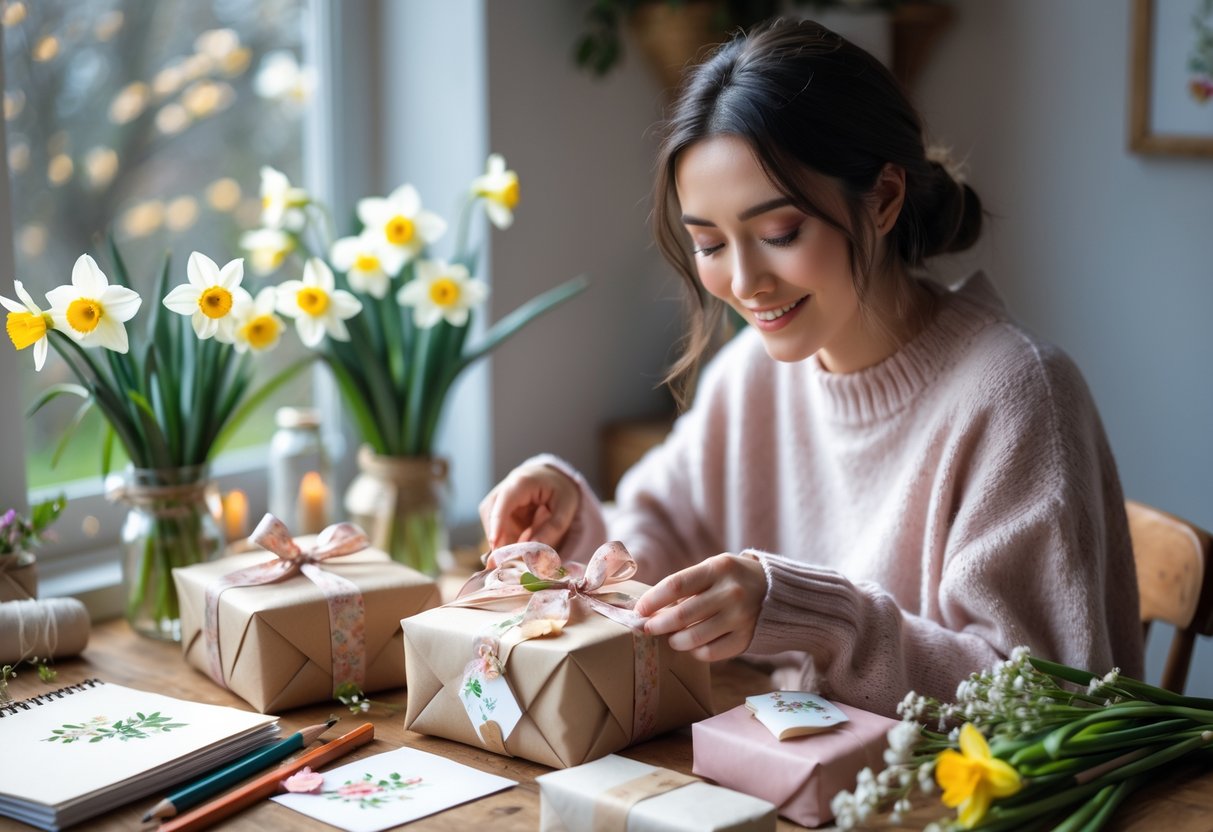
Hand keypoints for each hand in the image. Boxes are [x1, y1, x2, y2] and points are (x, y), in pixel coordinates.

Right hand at [479, 462, 579, 549]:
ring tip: (524, 550)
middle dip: (503, 540)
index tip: (495, 545)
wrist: (554, 478)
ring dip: (506, 541)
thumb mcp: (566, 509)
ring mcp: (498, 499)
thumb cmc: (560, 491)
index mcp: (522, 482)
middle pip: (493, 517)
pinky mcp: (496, 510)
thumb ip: (552, 530)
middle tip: (515, 560)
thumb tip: (532, 553)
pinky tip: (521, 544)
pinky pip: (497, 529)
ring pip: (492, 526)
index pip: (504, 501)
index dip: (497, 523)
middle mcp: (504, 488)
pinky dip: (508, 540)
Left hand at [635, 554, 767, 661]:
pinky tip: (693, 646)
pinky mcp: (746, 638)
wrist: (776, 591)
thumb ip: (685, 586)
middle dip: (658, 625)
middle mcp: (731, 592)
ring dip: (676, 641)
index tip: (639, 610)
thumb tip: (649, 609)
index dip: (653, 600)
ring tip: (672, 638)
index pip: (676, 585)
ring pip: (695, 638)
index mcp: (718, 568)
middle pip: (683, 615)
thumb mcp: (712, 569)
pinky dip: (696, 652)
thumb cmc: (731, 579)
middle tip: (647, 629)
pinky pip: (711, 653)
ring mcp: (740, 617)